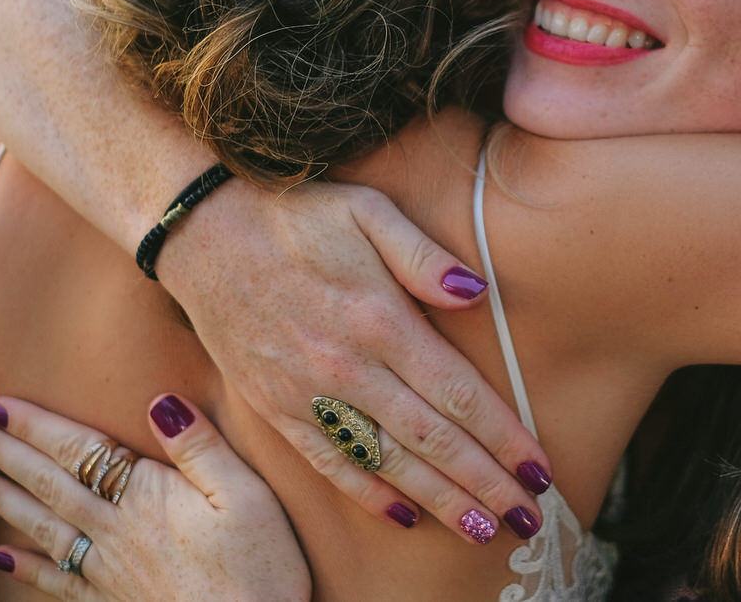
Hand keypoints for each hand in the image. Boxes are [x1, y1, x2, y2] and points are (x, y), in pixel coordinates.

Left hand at [0, 394, 308, 601]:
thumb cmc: (259, 566)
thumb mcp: (247, 494)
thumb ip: (200, 447)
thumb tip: (161, 402)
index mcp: (147, 496)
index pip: (80, 450)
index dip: (38, 426)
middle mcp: (116, 531)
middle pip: (48, 484)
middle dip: (0, 453)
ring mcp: (109, 569)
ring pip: (40, 526)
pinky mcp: (113, 599)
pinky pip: (56, 580)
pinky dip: (25, 565)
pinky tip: (1, 555)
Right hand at [155, 178, 553, 539]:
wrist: (202, 231)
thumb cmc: (295, 214)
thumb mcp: (368, 210)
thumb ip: (424, 256)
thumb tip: (478, 295)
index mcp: (379, 320)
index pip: (457, 394)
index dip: (503, 437)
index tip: (538, 467)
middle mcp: (346, 368)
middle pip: (431, 440)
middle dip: (484, 483)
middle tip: (527, 516)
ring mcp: (307, 394)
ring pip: (386, 463)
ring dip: (439, 502)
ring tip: (483, 531)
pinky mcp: (275, 408)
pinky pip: (329, 463)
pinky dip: (368, 495)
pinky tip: (404, 516)